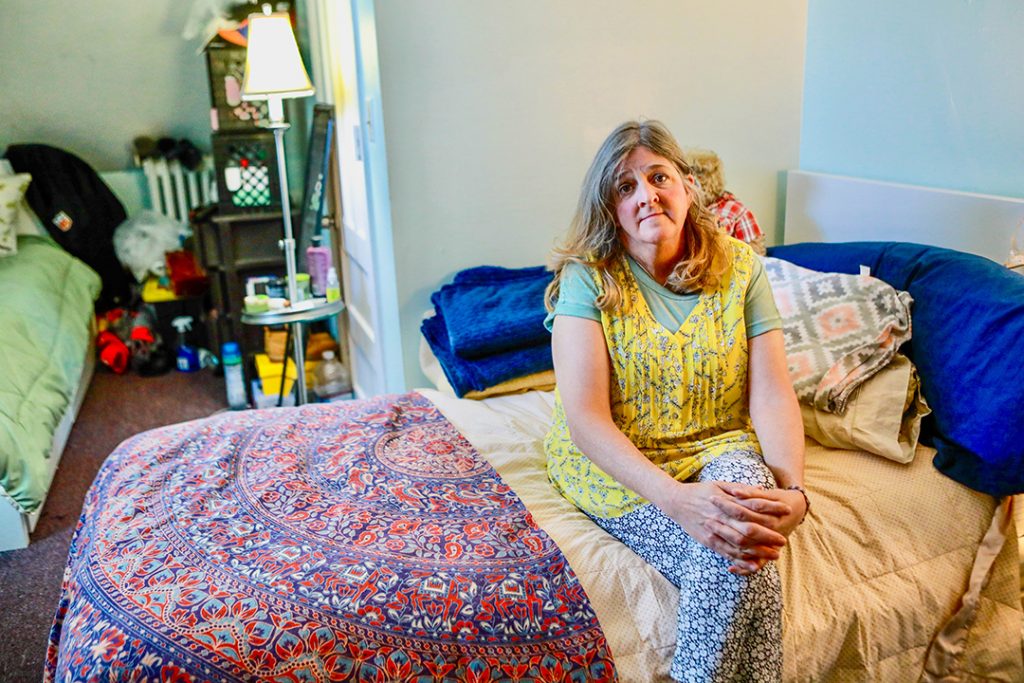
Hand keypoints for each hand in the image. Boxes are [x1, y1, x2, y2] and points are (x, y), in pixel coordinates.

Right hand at [658, 481, 789, 573]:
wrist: (676, 502)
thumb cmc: (699, 491)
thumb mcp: (719, 484)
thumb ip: (740, 489)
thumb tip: (761, 490)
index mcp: (726, 500)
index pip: (753, 506)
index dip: (771, 510)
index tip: (786, 512)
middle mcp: (721, 516)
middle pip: (749, 529)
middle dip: (768, 536)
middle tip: (783, 540)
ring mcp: (714, 530)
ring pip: (739, 544)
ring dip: (759, 551)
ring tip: (774, 555)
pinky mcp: (708, 541)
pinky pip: (726, 553)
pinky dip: (741, 560)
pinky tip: (754, 564)